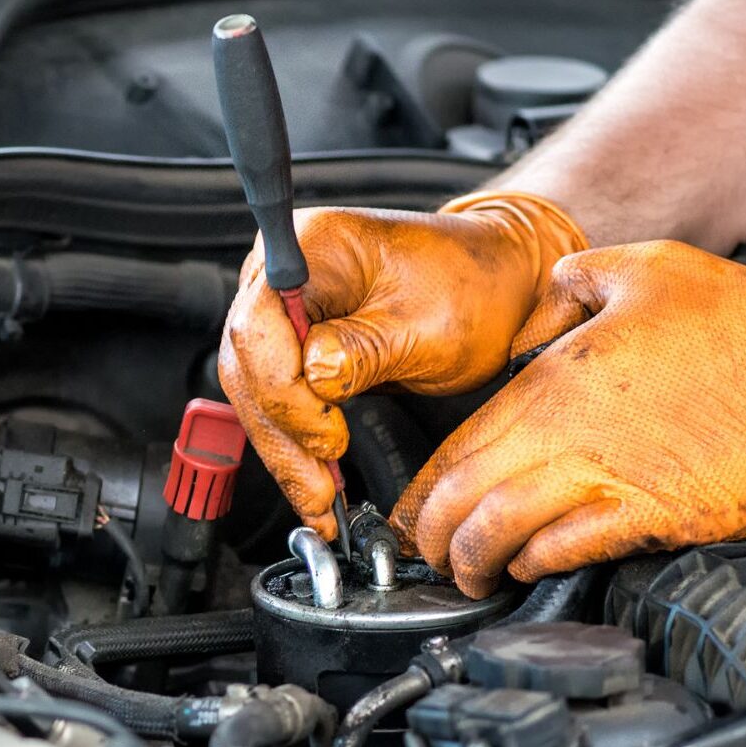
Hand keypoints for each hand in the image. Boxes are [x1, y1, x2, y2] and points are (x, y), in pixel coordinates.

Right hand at [218, 192, 587, 538]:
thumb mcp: (429, 324)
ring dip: (285, 451)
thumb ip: (365, 350)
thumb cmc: (472, 287)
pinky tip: (314, 480)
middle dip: (282, 435)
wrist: (496, 284)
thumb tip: (315, 378)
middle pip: (249, 365)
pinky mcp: (294, 346)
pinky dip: (295, 444)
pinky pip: (278, 401)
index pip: (260, 325)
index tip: (328, 435)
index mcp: (312, 246)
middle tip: (318, 489)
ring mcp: (284, 310)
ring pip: (255, 393)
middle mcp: (283, 273)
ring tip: (318, 500)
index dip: (285, 391)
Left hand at [391, 241, 745, 597]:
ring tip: (466, 575)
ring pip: (503, 532)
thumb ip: (571, 284)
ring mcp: (612, 478)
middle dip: (429, 536)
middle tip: (424, 554)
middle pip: (464, 497)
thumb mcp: (645, 268)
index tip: (410, 511)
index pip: (457, 444)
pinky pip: (571, 551)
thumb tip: (538, 302)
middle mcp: (570, 432)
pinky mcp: (656, 516)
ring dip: (472, 561)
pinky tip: (526, 566)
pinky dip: (535, 564)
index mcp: (556, 377)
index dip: (421, 488)